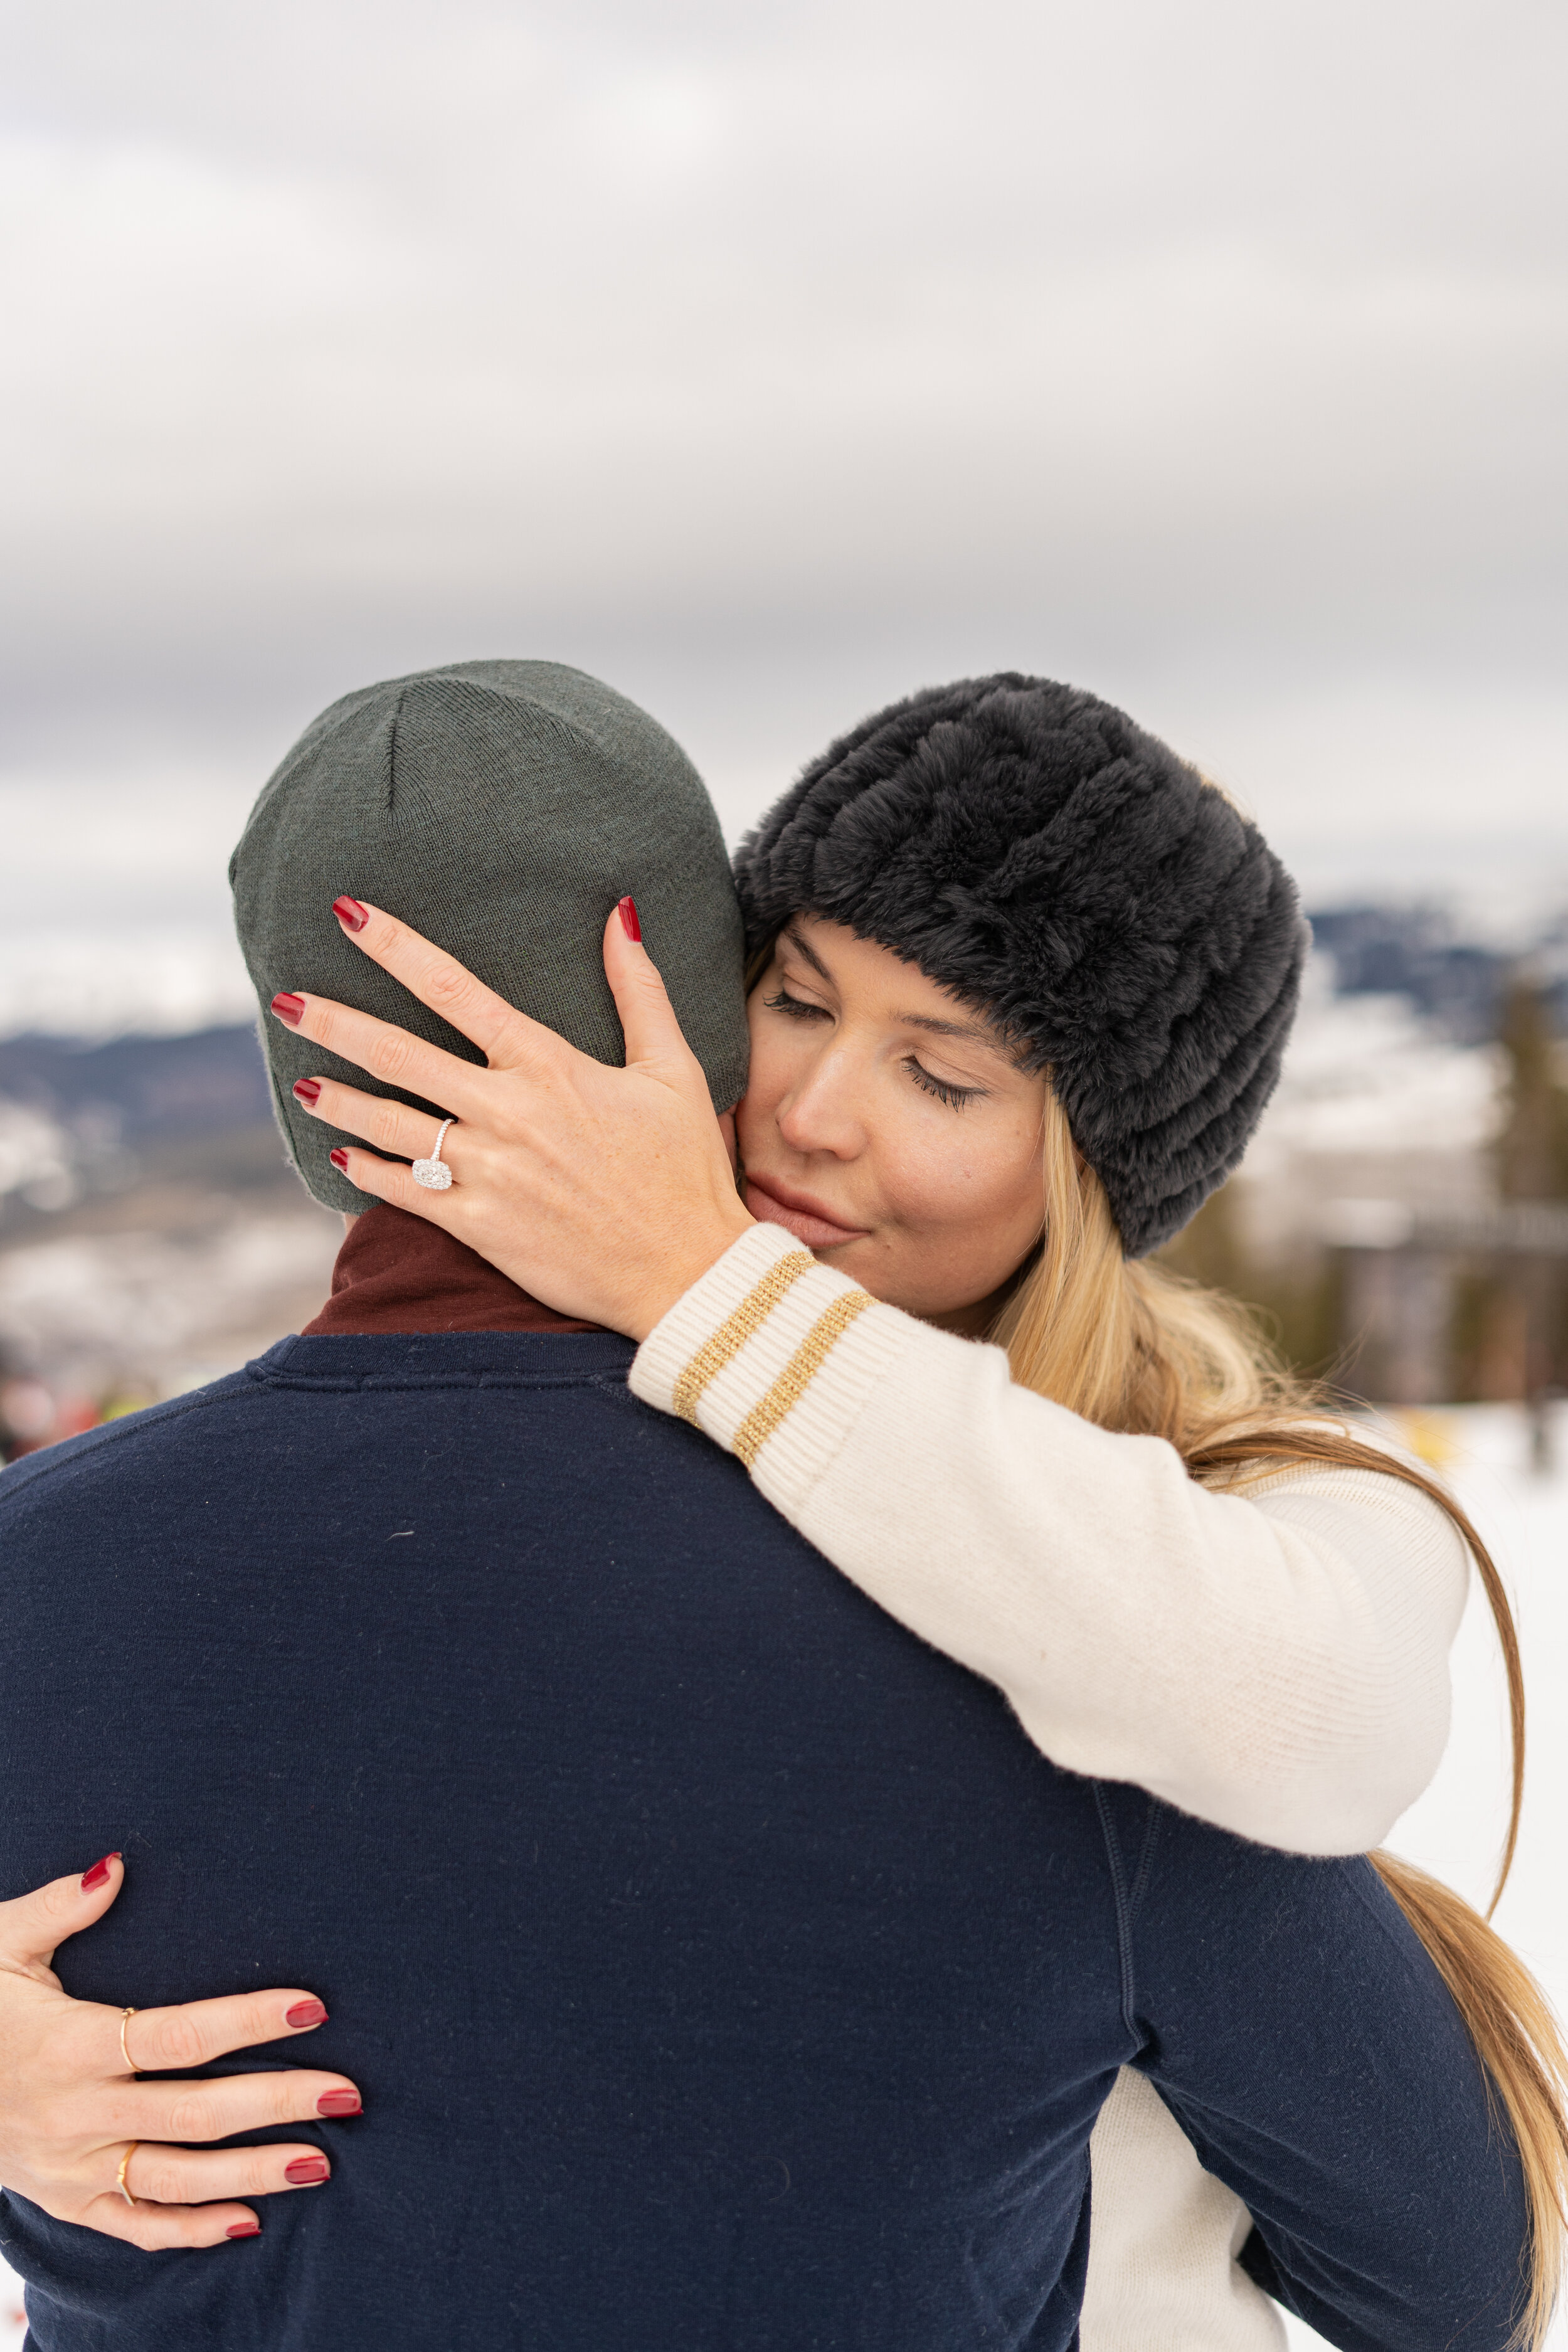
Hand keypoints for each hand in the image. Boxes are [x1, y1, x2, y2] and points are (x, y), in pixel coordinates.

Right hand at [0, 1856, 361, 2248]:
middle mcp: (76, 2113)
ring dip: (252, 2173)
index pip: (178, 2035)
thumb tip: (115, 1865)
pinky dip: (191, 2230)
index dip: (246, 2022)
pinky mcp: (65, 2199)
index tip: (313, 2007)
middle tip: (347, 2093)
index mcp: (69, 2045)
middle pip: (194, 2113)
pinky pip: (134, 2224)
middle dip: (277, 2102)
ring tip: (321, 2161)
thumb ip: (58, 1907)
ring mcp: (71, 2165)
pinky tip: (249, 2221)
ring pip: (176, 2179)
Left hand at [278, 897, 755, 1341]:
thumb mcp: (674, 1069)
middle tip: (286, 1001)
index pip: (454, 989)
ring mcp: (488, 1171)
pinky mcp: (480, 1226)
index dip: (396, 946)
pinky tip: (343, 1156)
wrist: (688, 1273)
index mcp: (550, 1066)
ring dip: (339, 1099)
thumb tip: (618, 914)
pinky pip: (405, 1192)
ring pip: (390, 1123)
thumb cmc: (685, 1170)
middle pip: (398, 1053)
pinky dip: (369, 1170)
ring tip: (305, 1082)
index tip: (348, 914)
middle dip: (334, 1023)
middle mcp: (508, 1112)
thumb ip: (638, 990)